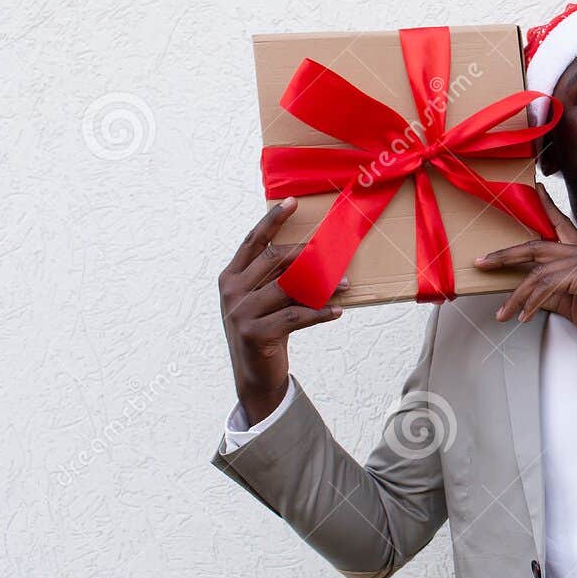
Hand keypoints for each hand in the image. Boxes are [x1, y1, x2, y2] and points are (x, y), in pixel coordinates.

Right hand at [219, 198, 348, 423]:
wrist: (254, 376)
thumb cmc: (266, 330)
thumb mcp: (265, 301)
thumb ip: (276, 279)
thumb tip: (316, 256)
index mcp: (230, 277)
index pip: (253, 241)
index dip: (272, 220)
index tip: (293, 201)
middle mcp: (231, 291)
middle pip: (274, 260)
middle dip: (307, 254)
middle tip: (334, 252)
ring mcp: (239, 312)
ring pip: (288, 287)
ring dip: (322, 285)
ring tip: (346, 283)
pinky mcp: (254, 333)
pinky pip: (296, 316)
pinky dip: (320, 313)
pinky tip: (337, 311)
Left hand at [473, 185, 576, 358]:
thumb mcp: (576, 306)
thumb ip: (554, 298)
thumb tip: (531, 298)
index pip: (561, 224)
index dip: (546, 207)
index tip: (535, 189)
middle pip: (536, 245)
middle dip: (505, 254)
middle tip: (482, 262)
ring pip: (537, 272)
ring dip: (516, 296)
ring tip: (503, 314)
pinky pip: (548, 287)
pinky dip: (532, 303)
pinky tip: (524, 316)